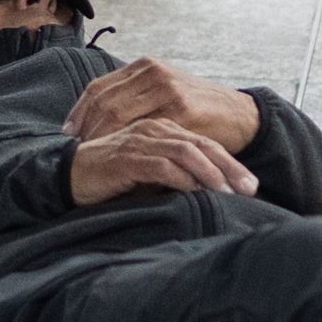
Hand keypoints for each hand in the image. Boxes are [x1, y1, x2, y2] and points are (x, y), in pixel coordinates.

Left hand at [67, 57, 262, 152]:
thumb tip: (99, 119)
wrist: (240, 116)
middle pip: (104, 100)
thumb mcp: (164, 94)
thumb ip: (136, 99)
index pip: (99, 87)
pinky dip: (129, 144)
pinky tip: (121, 157)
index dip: (79, 111)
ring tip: (91, 154)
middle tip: (75, 149)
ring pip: (119, 113)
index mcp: (145, 67)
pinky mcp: (182, 110)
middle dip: (86, 126)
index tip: (67, 132)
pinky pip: (145, 128)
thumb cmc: (199, 110)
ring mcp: (167, 90)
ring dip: (101, 136)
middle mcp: (153, 73)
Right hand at [67, 116, 260, 207]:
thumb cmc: (112, 177)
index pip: (204, 143)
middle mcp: (153, 128)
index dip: (230, 163)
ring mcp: (139, 140)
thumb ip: (175, 174)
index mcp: (162, 128)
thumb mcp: (150, 173)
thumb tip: (209, 193)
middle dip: (229, 168)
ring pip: (185, 152)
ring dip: (211, 173)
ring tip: (229, 193)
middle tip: (250, 189)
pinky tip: (197, 193)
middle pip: (201, 145)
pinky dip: (183, 179)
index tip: (251, 186)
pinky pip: (161, 166)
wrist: (70, 175)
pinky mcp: (126, 157)